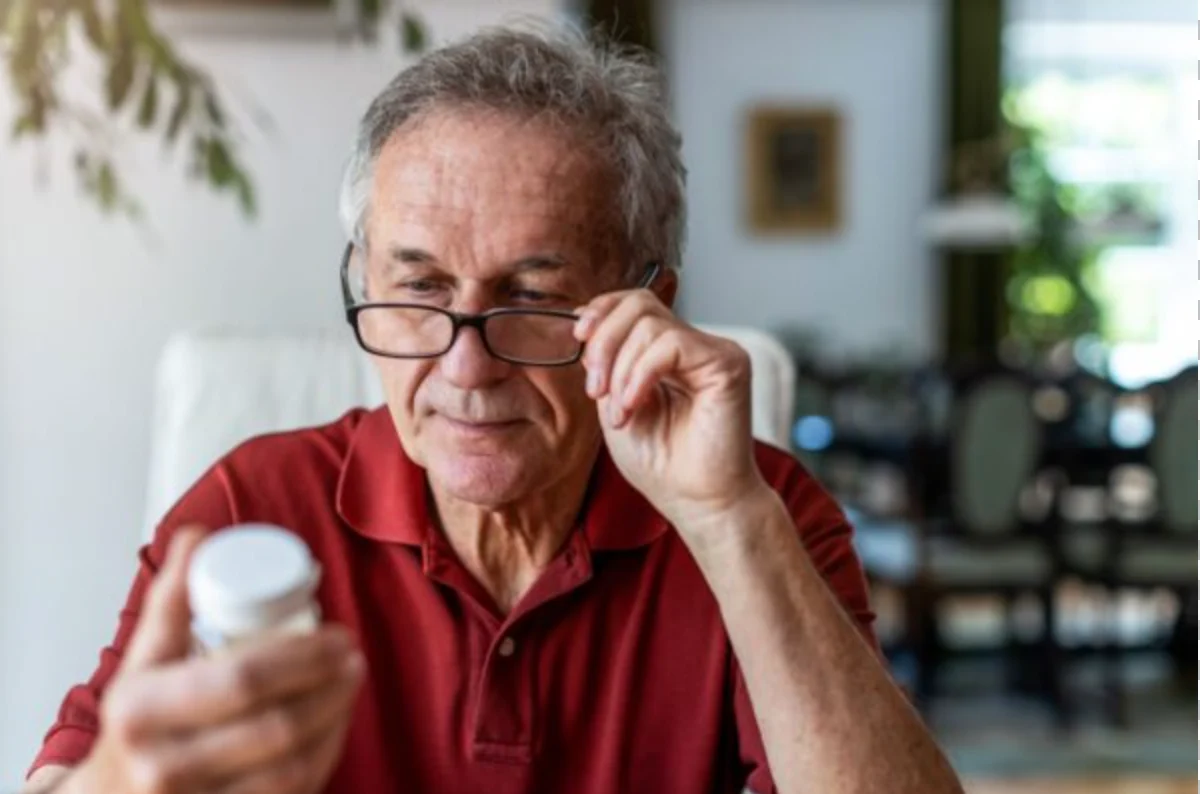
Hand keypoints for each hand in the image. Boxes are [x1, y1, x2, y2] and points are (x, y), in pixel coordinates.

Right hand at [67, 528, 363, 793]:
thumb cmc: (135, 724)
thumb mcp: (141, 662)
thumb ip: (169, 600)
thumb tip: (196, 536)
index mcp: (141, 711)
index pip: (242, 678)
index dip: (304, 656)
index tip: (337, 633)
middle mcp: (164, 767)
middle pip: (276, 726)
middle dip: (329, 686)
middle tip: (353, 655)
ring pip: (291, 768)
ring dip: (335, 720)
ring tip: (352, 683)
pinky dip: (324, 758)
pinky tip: (336, 726)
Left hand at [574, 287, 767, 532]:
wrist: (696, 502)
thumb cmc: (661, 463)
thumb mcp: (615, 404)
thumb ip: (606, 363)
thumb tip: (586, 321)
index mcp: (667, 351)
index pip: (634, 303)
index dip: (602, 310)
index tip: (578, 338)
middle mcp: (694, 344)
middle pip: (639, 304)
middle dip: (604, 342)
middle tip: (595, 389)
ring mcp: (713, 351)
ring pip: (650, 325)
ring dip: (620, 370)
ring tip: (620, 412)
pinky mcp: (728, 363)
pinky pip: (671, 345)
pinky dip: (641, 374)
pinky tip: (634, 406)